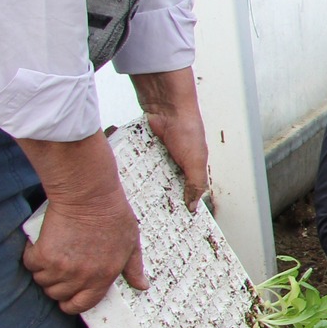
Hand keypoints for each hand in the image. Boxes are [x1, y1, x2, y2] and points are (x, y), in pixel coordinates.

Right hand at [15, 132, 147, 312]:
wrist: (89, 196)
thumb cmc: (113, 215)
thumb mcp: (131, 244)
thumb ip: (134, 268)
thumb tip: (141, 286)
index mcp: (104, 277)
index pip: (82, 305)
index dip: (72, 304)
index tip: (67, 298)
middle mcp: (82, 277)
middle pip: (57, 295)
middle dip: (56, 285)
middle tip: (59, 268)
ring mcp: (62, 268)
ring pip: (41, 281)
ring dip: (43, 270)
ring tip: (53, 254)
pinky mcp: (44, 255)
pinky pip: (30, 264)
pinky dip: (32, 255)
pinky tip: (42, 244)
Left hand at [133, 68, 208, 210]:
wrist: (166, 106)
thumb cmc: (188, 128)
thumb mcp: (196, 161)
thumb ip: (196, 184)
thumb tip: (193, 206)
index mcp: (193, 168)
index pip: (188, 191)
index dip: (182, 204)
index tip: (174, 220)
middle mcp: (176, 163)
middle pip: (167, 187)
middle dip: (160, 197)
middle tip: (151, 213)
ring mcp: (159, 157)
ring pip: (150, 178)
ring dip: (145, 185)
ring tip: (137, 199)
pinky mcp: (145, 151)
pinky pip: (138, 166)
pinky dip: (135, 172)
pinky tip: (130, 180)